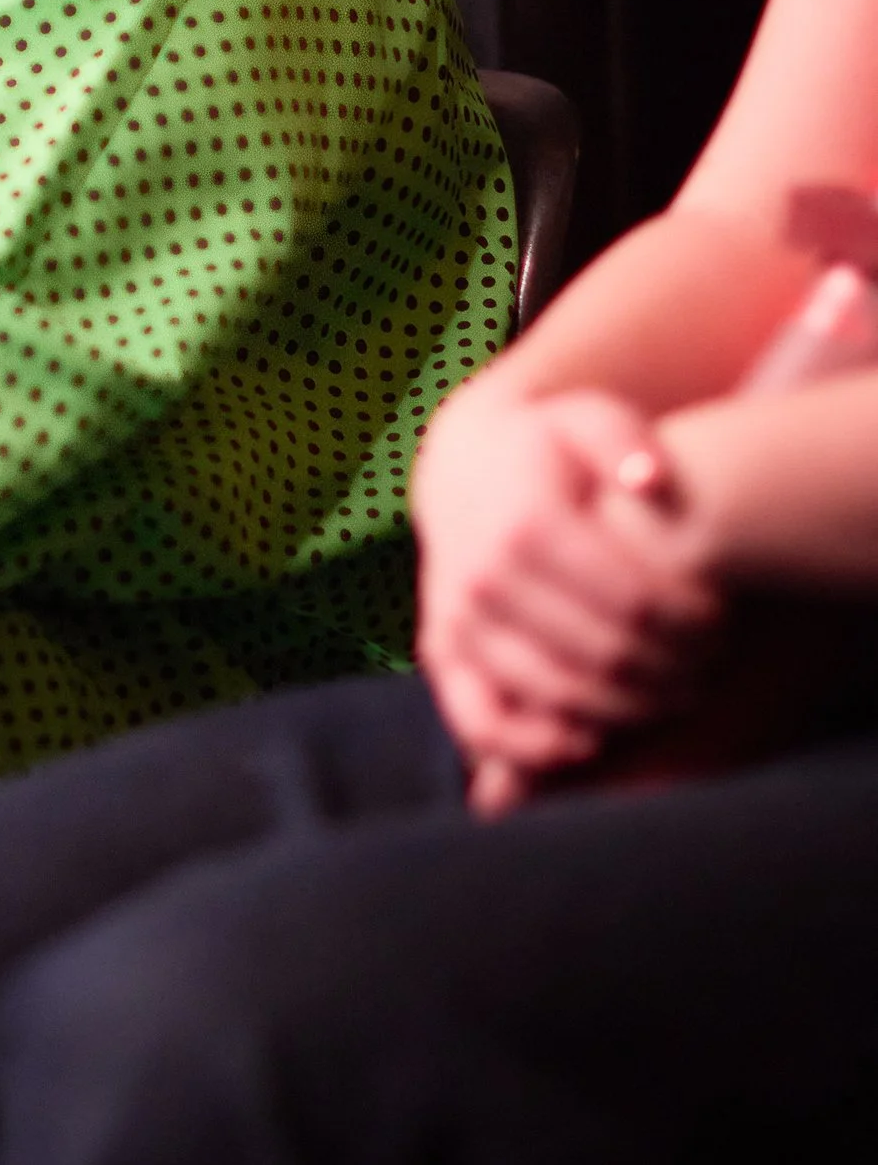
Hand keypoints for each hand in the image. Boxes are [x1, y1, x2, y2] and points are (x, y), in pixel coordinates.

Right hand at [413, 385, 724, 810]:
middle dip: (672, 669)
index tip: (724, 621)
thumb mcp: (589, 418)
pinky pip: (483, 721)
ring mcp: (458, 617)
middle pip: (604, 653)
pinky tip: (592, 741)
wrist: (467, 469)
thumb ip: (626, 441)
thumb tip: (650, 481)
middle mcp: (484, 574)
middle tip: (710, 665)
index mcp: (528, 520)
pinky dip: (537, 746)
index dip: (692, 624)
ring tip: (674, 691)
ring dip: (629, 707)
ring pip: (558, 693)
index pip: (634, 599)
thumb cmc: (551, 448)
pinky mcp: (442, 651)